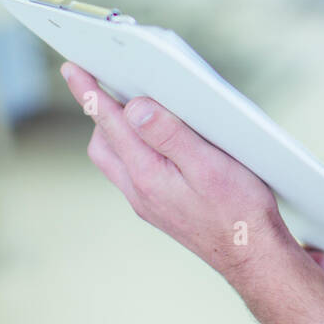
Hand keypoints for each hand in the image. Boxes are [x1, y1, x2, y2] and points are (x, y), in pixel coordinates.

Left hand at [60, 62, 293, 286]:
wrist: (252, 255)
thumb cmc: (239, 210)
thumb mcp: (209, 165)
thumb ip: (170, 135)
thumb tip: (134, 108)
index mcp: (148, 175)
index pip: (109, 124)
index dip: (89, 92)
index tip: (72, 68)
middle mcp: (139, 190)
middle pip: (103, 142)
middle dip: (100, 110)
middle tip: (108, 81)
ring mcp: (147, 202)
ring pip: (115, 159)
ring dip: (117, 131)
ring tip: (135, 106)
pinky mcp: (159, 208)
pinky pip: (134, 172)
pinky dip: (136, 149)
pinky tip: (159, 141)